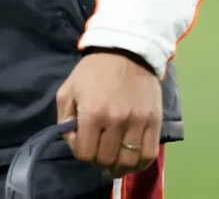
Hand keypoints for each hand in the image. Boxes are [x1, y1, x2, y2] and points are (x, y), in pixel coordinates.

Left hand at [57, 51, 161, 177]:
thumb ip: (64, 119)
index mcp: (92, 113)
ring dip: (118, 166)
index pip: (84, 153)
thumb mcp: (67, 90)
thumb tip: (73, 142)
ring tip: (113, 163)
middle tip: (97, 150)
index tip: (81, 142)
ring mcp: (138, 123)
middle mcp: (116, 120)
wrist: (126, 53)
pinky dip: (139, 165)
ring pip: (128, 162)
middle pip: (106, 159)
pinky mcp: (154, 123)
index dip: (79, 152)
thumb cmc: (93, 72)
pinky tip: (130, 162)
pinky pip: (149, 155)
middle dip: (97, 159)